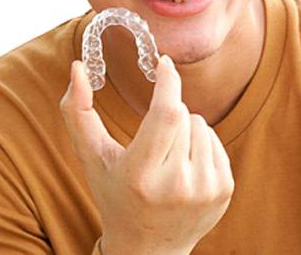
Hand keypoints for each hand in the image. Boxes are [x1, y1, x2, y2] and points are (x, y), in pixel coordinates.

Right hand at [60, 55, 233, 254]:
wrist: (147, 248)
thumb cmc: (113, 193)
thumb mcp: (90, 155)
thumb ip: (76, 110)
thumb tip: (77, 67)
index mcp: (141, 174)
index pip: (166, 113)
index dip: (168, 83)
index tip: (164, 62)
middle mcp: (177, 185)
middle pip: (182, 114)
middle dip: (167, 107)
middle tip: (152, 131)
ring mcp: (205, 190)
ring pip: (200, 123)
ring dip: (183, 125)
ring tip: (166, 153)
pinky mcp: (223, 191)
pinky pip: (214, 139)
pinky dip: (198, 141)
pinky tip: (182, 164)